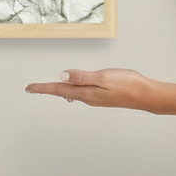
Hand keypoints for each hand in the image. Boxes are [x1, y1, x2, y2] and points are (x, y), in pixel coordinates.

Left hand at [25, 68, 153, 110]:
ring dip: (58, 91)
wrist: (146, 95)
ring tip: (47, 89)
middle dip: (47, 90)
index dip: (43, 88)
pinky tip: (73, 92)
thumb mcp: (103, 77)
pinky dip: (71, 91)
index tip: (29, 88)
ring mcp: (96, 98)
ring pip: (71, 94)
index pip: (59, 90)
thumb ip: (82, 77)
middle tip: (33, 88)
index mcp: (86, 93)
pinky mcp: (103, 96)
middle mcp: (89, 97)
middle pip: (62, 93)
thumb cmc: (128, 84)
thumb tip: (62, 76)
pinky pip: (81, 94)